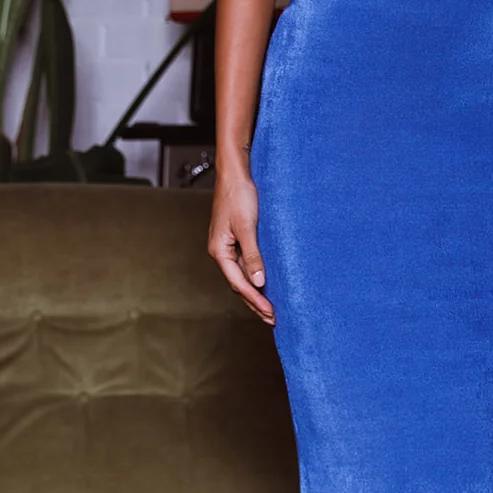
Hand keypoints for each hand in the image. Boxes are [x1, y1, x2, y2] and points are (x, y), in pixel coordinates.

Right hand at [208, 167, 274, 324]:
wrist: (235, 173)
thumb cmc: (237, 195)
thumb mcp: (247, 226)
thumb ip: (252, 255)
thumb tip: (258, 281)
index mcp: (219, 251)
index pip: (238, 283)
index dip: (255, 300)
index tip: (270, 313)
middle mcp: (221, 251)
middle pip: (239, 284)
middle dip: (255, 302)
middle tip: (273, 319)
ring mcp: (228, 246)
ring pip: (242, 276)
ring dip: (256, 292)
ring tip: (270, 308)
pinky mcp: (236, 239)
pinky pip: (245, 264)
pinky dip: (256, 277)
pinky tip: (266, 283)